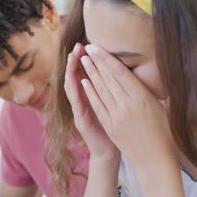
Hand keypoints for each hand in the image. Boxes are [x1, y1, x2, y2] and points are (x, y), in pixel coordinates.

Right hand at [64, 43, 119, 161]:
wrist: (109, 152)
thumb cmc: (115, 128)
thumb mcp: (114, 106)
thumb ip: (114, 90)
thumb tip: (124, 72)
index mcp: (92, 96)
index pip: (87, 73)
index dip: (88, 59)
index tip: (90, 44)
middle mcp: (83, 101)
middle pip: (77, 76)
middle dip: (76, 60)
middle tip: (78, 45)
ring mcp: (80, 111)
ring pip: (73, 87)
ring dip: (72, 72)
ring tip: (73, 57)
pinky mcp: (81, 121)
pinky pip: (78, 103)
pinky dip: (77, 91)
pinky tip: (78, 81)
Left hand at [80, 44, 175, 166]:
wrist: (154, 160)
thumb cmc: (164, 133)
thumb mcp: (162, 108)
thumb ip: (151, 92)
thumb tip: (148, 75)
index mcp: (143, 98)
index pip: (121, 73)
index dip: (108, 59)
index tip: (98, 47)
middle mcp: (128, 105)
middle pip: (109, 79)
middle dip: (97, 62)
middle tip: (87, 48)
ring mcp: (117, 116)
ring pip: (101, 90)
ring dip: (91, 73)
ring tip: (83, 60)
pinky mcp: (110, 126)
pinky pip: (98, 105)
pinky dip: (90, 92)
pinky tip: (84, 82)